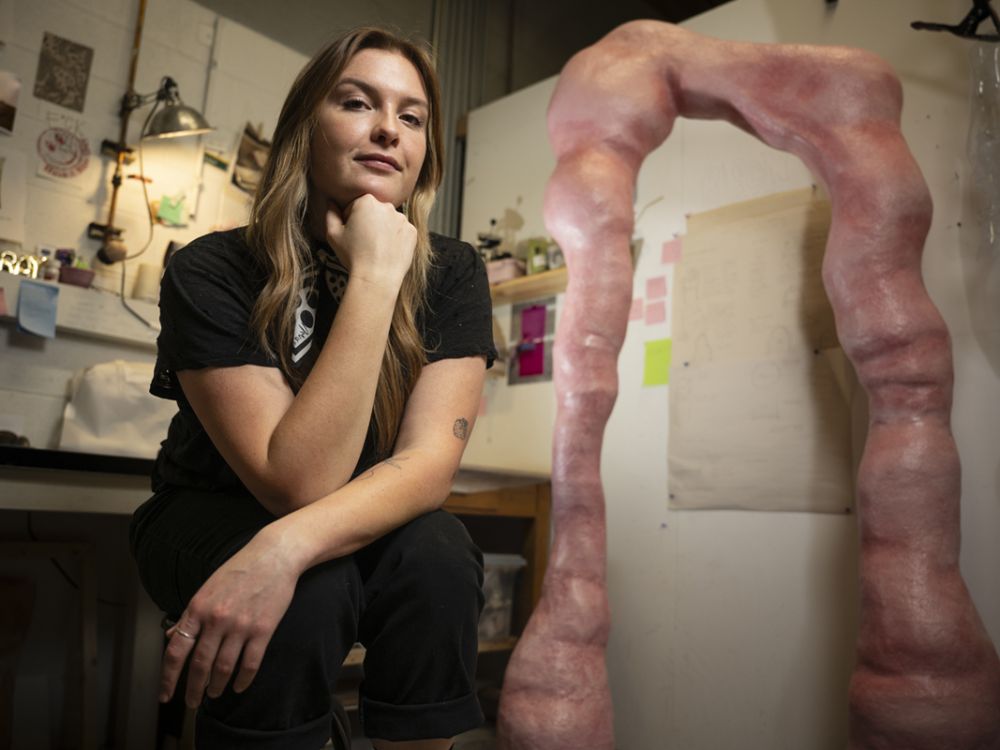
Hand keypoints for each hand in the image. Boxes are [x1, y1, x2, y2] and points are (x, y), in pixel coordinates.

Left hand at [159, 530, 300, 707]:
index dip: (168, 678)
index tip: (165, 695)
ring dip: (216, 686)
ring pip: (223, 668)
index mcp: (198, 608)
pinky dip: (243, 680)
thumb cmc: (240, 569)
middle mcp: (216, 619)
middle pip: (200, 665)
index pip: (176, 651)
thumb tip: (172, 636)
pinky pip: (250, 664)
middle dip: (193, 689)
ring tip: (213, 693)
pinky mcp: (263, 629)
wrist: (274, 556)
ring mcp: (240, 625)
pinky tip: (239, 686)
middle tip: (192, 703)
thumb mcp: (207, 588)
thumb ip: (189, 615)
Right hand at [324, 194, 416, 289]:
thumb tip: (331, 203)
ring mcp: (402, 219)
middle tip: (364, 242)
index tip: (351, 234)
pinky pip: (401, 232)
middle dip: (368, 222)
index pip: (355, 206)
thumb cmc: (353, 256)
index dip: (350, 220)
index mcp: (366, 202)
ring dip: (383, 230)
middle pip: (374, 212)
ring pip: (389, 221)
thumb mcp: (333, 234)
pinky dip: (396, 239)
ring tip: (376, 248)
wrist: (377, 277)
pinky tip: (388, 250)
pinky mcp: (412, 232)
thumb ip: (331, 214)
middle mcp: (387, 206)